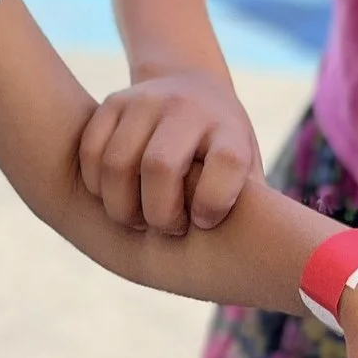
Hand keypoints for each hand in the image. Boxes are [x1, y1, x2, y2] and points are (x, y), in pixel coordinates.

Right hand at [79, 74, 262, 234]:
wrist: (193, 89)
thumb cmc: (223, 153)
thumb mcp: (248, 173)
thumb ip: (251, 212)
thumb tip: (267, 267)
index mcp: (228, 130)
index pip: (226, 162)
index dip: (213, 203)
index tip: (204, 221)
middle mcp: (187, 108)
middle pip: (159, 166)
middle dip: (157, 215)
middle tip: (166, 228)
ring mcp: (146, 100)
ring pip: (117, 161)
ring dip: (120, 205)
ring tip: (137, 218)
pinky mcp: (114, 100)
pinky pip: (91, 148)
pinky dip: (94, 183)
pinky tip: (111, 195)